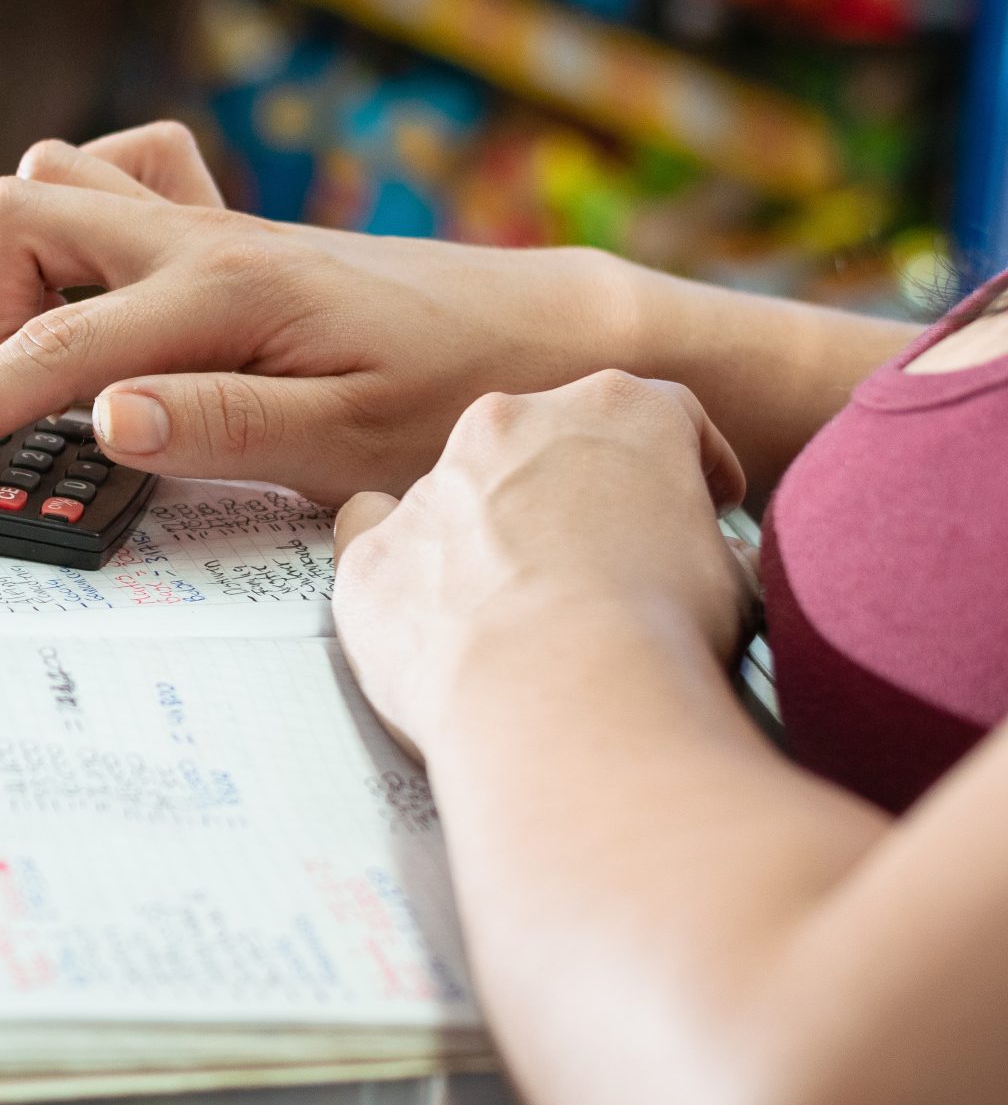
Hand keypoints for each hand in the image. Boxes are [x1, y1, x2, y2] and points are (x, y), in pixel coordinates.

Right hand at [0, 121, 642, 503]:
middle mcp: (206, 242)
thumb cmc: (466, 398)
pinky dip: (95, 218)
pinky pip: (130, 172)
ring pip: (64, 174)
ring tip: (62, 348)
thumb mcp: (349, 444)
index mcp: (222, 300)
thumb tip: (104, 418)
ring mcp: (215, 227)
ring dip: (30, 256)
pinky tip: (120, 292)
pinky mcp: (233, 233)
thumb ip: (216, 426)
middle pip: (23, 212)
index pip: (54, 353)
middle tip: (20, 396)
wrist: (553, 337)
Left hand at [330, 372, 753, 758]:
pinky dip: (401, 571)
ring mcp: (432, 485)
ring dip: (482, 535)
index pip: (659, 416)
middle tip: (596, 560)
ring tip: (513, 611)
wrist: (561, 694)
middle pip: (544, 443)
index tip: (692, 505)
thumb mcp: (731, 577)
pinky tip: (427, 612)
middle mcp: (513, 425)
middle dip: (569, 491)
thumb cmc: (661, 635)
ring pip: (455, 492)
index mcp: (619, 410)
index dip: (682, 464)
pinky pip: (375, 540)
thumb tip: (704, 567)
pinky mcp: (373, 551)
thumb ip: (703, 548)